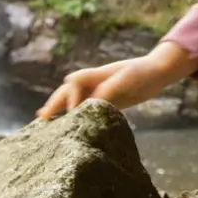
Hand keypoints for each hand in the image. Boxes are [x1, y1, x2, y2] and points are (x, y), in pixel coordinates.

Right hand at [35, 41, 197, 119]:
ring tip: (44, 122)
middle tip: (42, 119)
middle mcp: (90, 83)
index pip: (75, 84)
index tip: (70, 113)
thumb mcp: (127, 79)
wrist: (155, 72)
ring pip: (71, 100)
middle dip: (54, 103)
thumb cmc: (142, 72)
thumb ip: (110, 89)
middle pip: (66, 92)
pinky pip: (82, 109)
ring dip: (58, 109)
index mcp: (95, 75)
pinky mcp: (101, 102)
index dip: (70, 97)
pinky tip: (64, 126)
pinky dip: (71, 116)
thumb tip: (93, 101)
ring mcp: (95, 92)